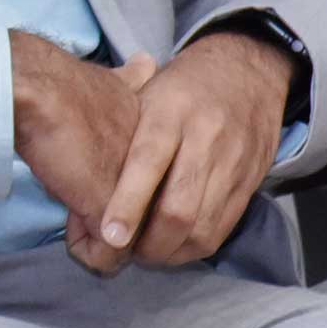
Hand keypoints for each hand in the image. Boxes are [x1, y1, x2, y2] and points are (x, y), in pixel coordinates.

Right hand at [9, 36, 156, 273]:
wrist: (37, 91)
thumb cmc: (64, 87)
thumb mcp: (115, 80)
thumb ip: (134, 80)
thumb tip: (146, 62)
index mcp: (162, 149)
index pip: (157, 191)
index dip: (126, 195)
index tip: (96, 182)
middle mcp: (158, 178)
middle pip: (148, 223)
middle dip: (120, 226)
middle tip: (86, 210)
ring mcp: (137, 199)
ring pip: (130, 246)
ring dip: (100, 242)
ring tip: (77, 223)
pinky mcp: (110, 216)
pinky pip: (104, 257)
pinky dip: (85, 251)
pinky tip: (70, 229)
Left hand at [96, 32, 290, 269]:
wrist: (247, 72)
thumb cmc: (177, 87)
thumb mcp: (144, 92)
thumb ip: (118, 128)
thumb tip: (74, 173)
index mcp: (170, 110)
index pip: (148, 162)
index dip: (127, 203)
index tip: (108, 235)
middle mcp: (205, 137)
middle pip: (179, 207)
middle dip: (148, 241)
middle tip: (122, 252)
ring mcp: (233, 162)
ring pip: (203, 225)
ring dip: (170, 251)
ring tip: (144, 255)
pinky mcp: (251, 181)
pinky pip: (223, 227)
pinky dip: (195, 246)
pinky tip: (174, 248)